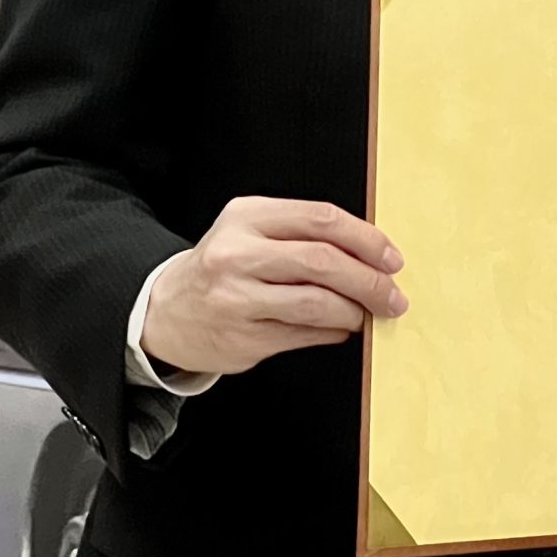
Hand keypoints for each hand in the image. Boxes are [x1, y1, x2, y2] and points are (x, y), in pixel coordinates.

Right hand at [139, 196, 406, 376]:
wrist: (164, 310)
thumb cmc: (222, 265)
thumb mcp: (251, 230)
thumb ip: (303, 233)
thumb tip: (372, 254)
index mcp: (246, 217)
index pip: (321, 219)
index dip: (366, 239)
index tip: (391, 257)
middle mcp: (237, 255)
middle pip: (322, 261)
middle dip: (369, 280)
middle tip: (393, 294)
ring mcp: (236, 299)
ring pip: (316, 304)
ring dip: (354, 311)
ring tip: (368, 314)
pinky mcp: (241, 339)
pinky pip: (303, 335)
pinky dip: (332, 332)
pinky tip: (340, 328)